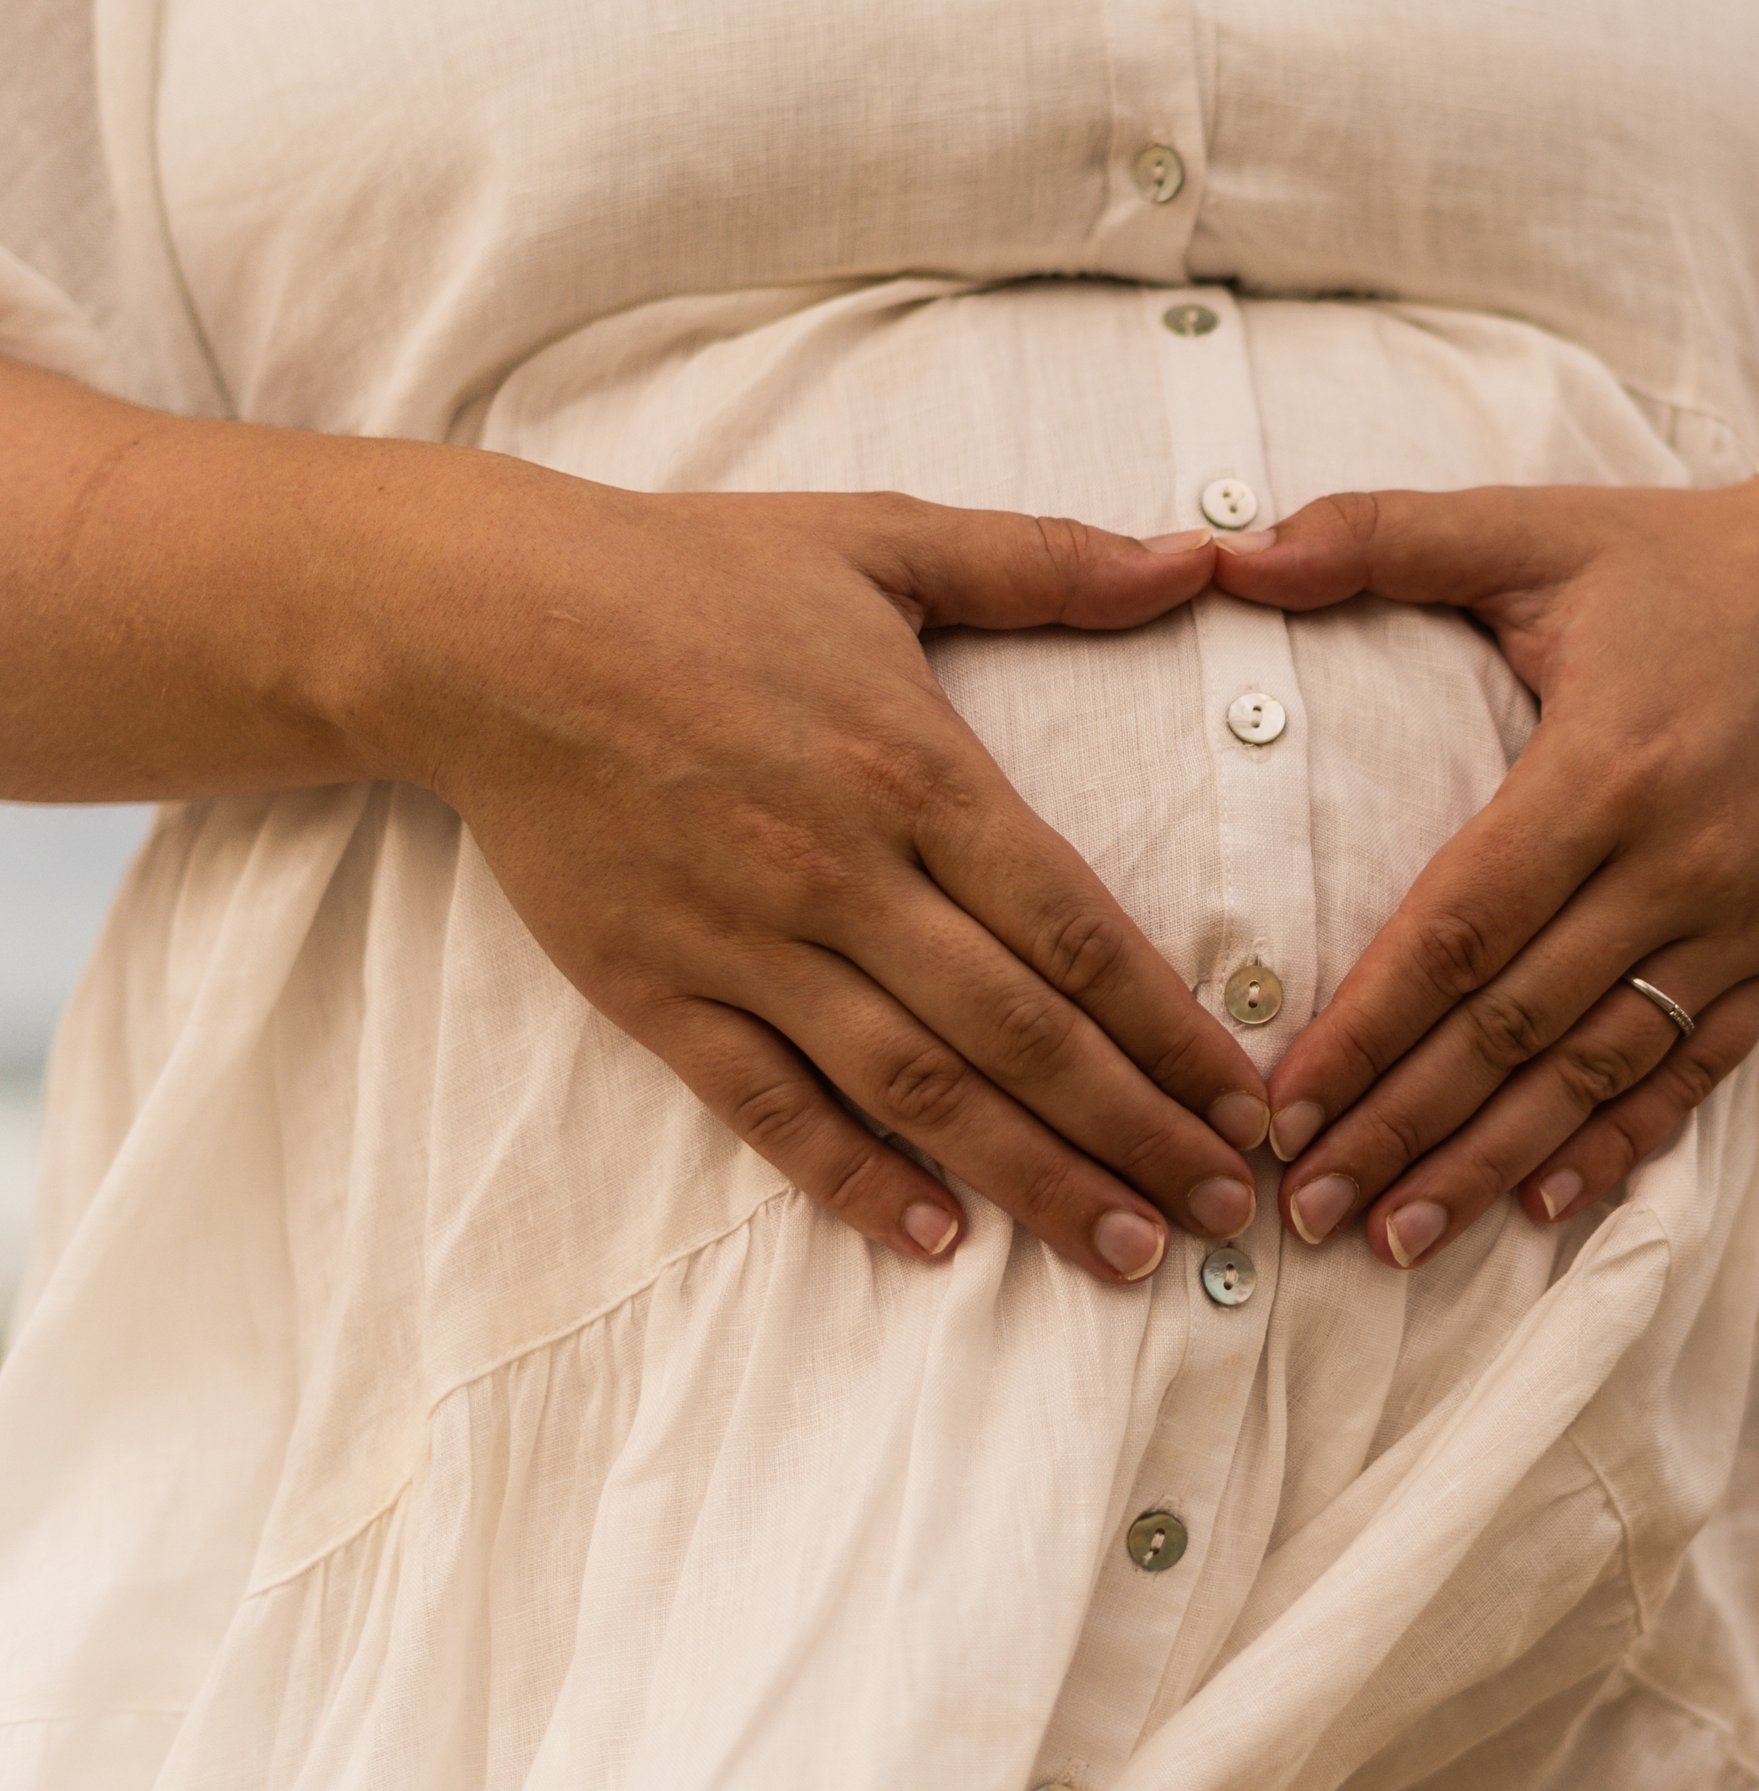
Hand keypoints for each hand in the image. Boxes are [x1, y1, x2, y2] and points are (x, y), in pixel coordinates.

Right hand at [364, 461, 1269, 1282]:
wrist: (481, 623)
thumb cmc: (690, 574)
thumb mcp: (881, 539)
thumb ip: (1047, 562)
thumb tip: (1201, 557)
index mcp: (912, 766)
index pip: (1074, 927)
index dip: (1171, 1026)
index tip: (1244, 1100)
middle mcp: (843, 870)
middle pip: (1019, 1031)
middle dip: (1137, 1129)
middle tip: (1225, 1214)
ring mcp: (747, 940)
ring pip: (915, 1089)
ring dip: (1032, 1179)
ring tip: (1127, 1251)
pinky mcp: (657, 990)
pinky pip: (770, 1107)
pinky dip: (852, 1181)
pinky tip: (935, 1241)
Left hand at [1211, 476, 1758, 1266]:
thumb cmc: (1683, 562)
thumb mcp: (1538, 528)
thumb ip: (1380, 536)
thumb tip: (1222, 554)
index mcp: (1605, 764)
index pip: (1459, 928)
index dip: (1365, 1028)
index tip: (1280, 1109)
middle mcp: (1680, 860)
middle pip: (1515, 1027)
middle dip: (1401, 1127)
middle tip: (1304, 1209)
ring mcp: (1744, 921)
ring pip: (1598, 1071)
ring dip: (1492, 1164)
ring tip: (1394, 1239)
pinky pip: (1695, 1072)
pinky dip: (1619, 1145)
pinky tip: (1544, 1205)